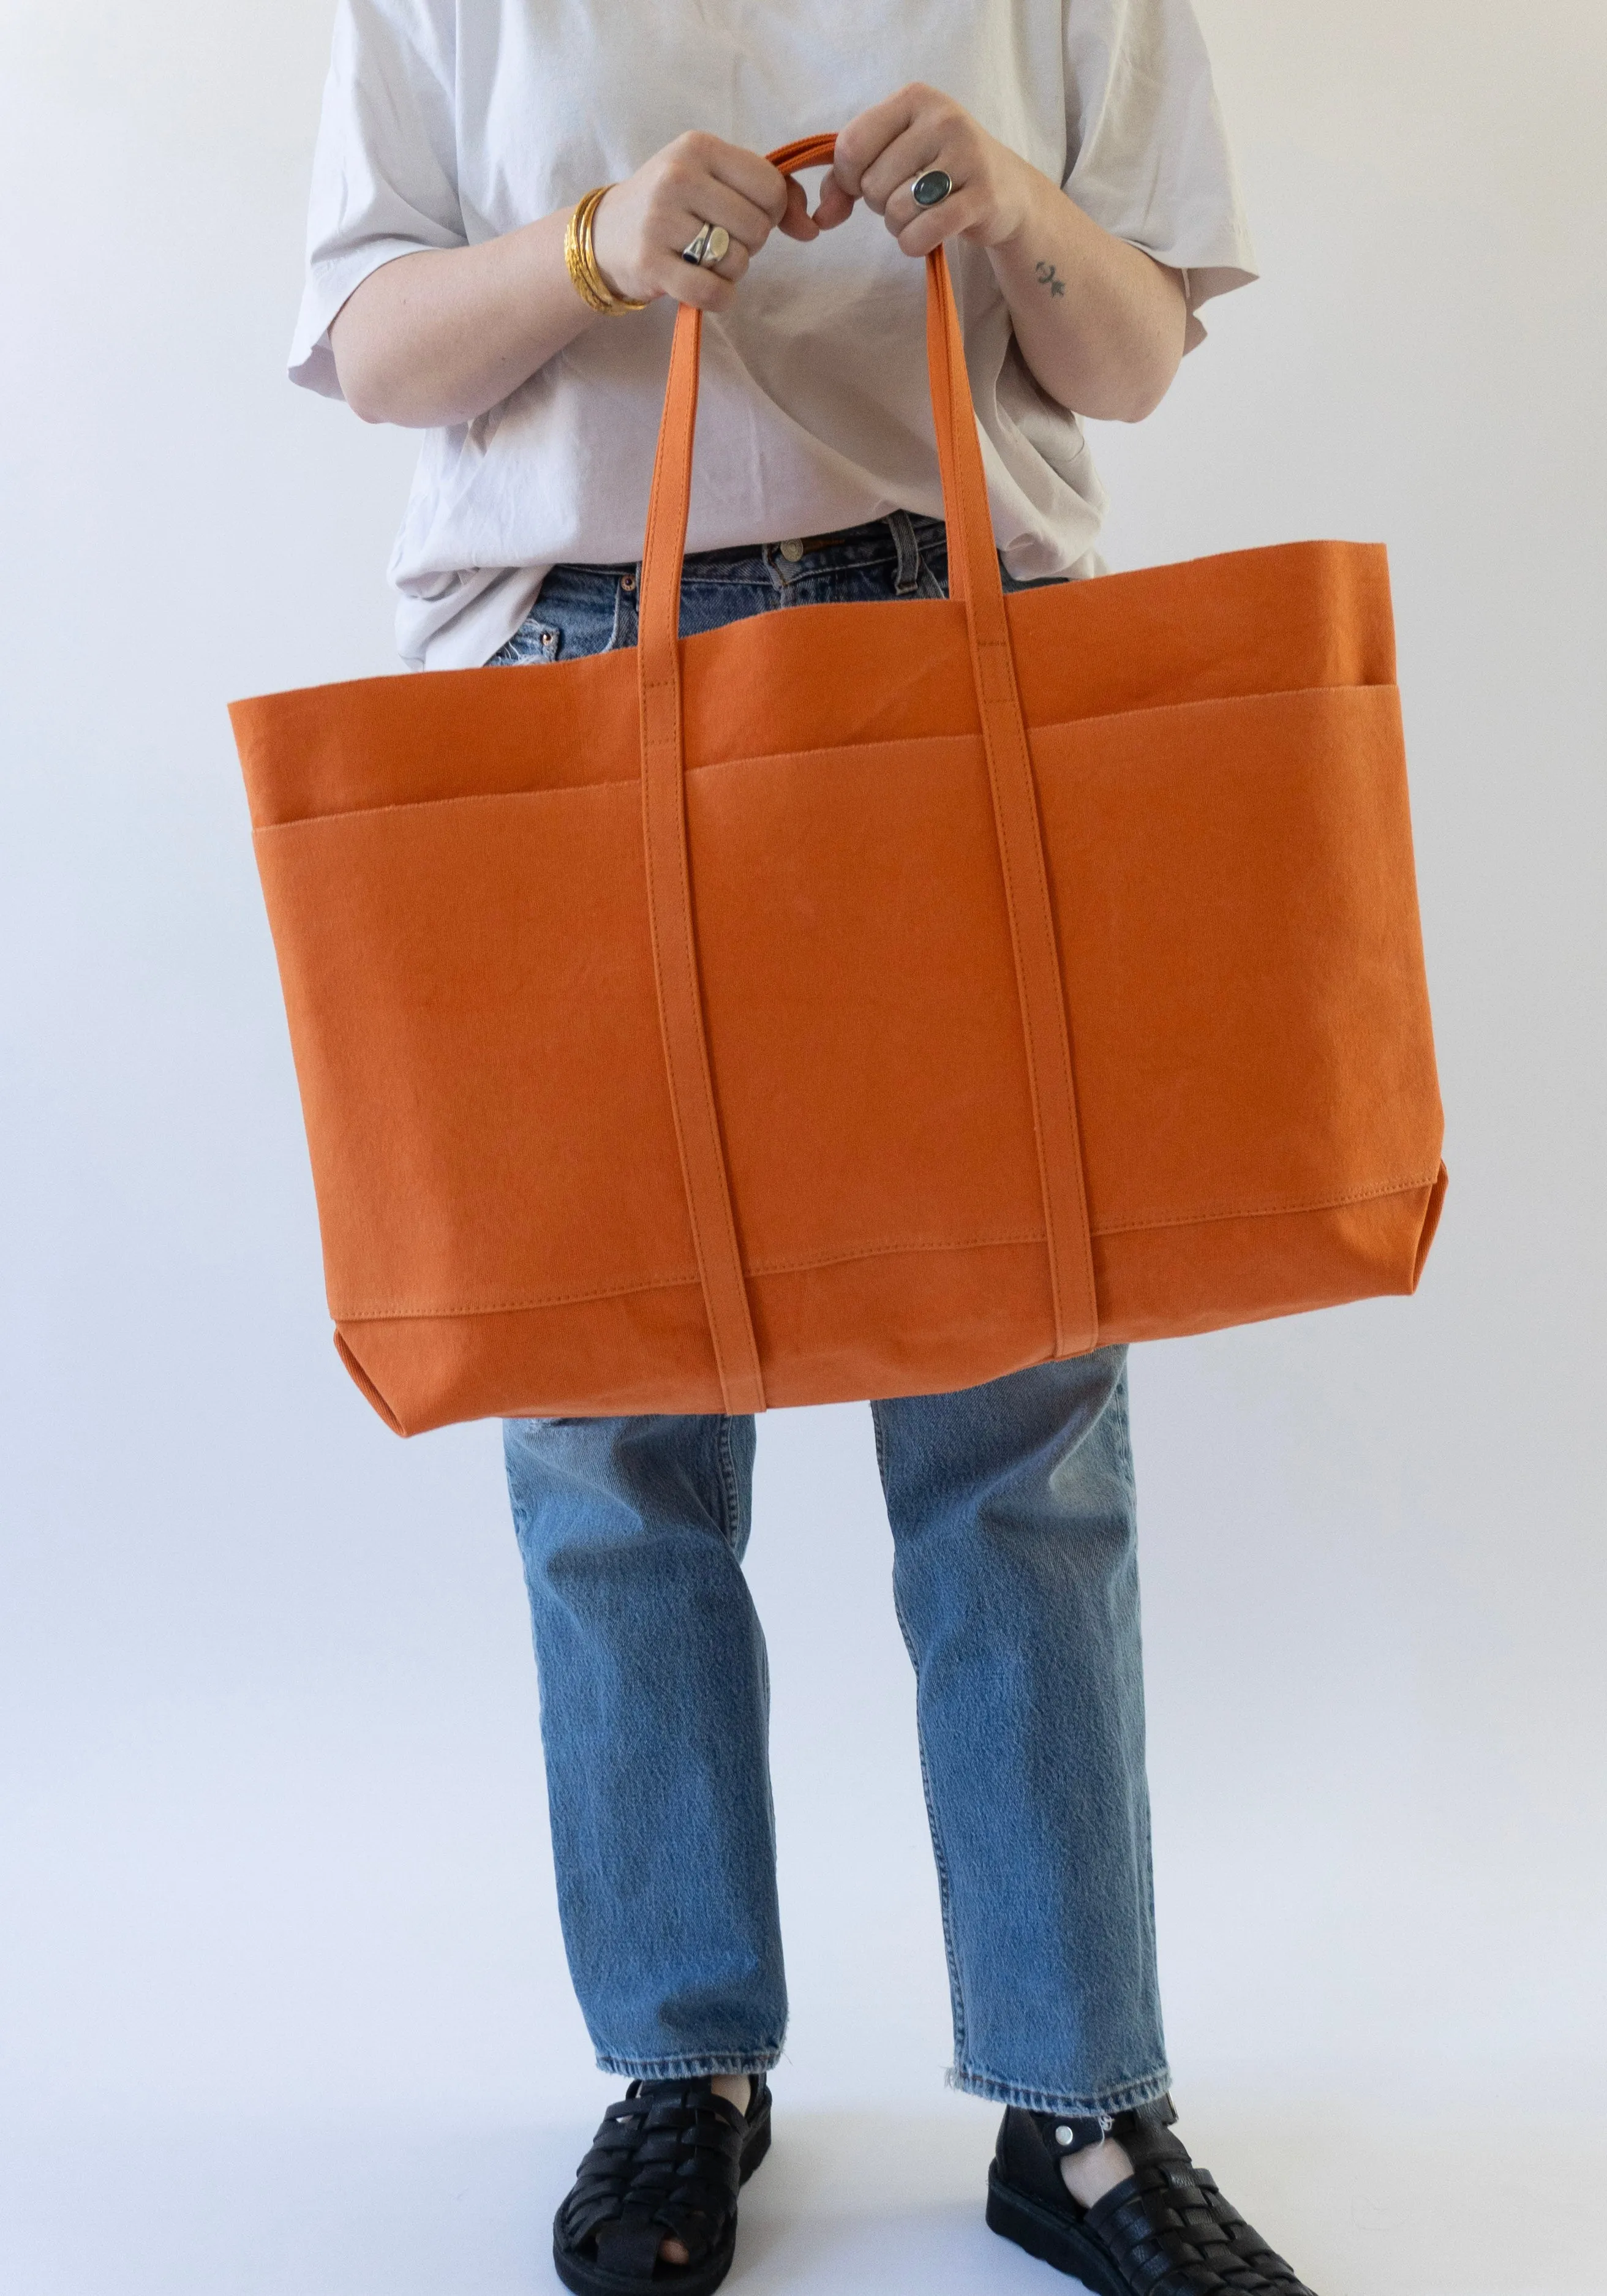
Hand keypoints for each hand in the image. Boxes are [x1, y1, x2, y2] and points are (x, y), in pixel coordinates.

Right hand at [590, 132, 818, 310]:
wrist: (606, 234)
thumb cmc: (673, 205)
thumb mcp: (716, 180)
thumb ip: (771, 193)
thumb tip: (811, 227)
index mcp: (699, 147)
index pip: (771, 187)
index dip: (771, 212)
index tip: (747, 217)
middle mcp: (678, 177)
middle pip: (758, 227)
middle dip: (749, 244)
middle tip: (720, 241)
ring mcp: (660, 220)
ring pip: (737, 261)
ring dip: (731, 271)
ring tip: (704, 259)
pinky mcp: (650, 262)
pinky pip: (713, 292)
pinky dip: (719, 298)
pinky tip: (706, 287)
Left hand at [818, 84, 1033, 255]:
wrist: (1006, 190)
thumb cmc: (938, 171)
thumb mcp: (892, 157)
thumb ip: (845, 180)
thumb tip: (820, 218)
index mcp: (915, 98)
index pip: (852, 145)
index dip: (849, 178)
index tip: (867, 182)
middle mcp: (942, 118)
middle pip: (872, 184)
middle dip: (880, 204)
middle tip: (906, 198)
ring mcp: (966, 155)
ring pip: (896, 211)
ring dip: (899, 226)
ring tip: (921, 213)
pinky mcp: (982, 196)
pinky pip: (923, 232)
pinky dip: (915, 244)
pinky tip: (926, 236)